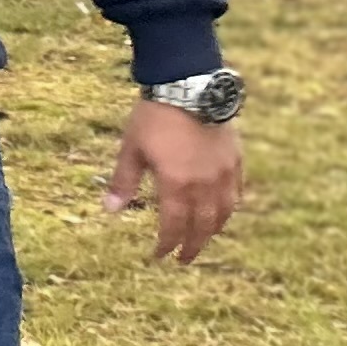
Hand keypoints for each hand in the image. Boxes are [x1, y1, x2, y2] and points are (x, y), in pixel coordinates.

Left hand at [106, 99, 241, 263]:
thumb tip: (109, 210)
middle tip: (184, 259)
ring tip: (203, 240)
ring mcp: (223, 172)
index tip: (160, 256)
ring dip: (213, 231)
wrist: (189, 86)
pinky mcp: (235, 159)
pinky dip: (229, 208)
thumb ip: (123, 182)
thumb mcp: (131, 149)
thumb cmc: (155, 117)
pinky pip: (236, 192)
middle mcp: (204, 184)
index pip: (173, 225)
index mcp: (176, 183)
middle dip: (192, 245)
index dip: (167, 244)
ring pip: (224, 212)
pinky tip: (223, 212)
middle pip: (202, 226)